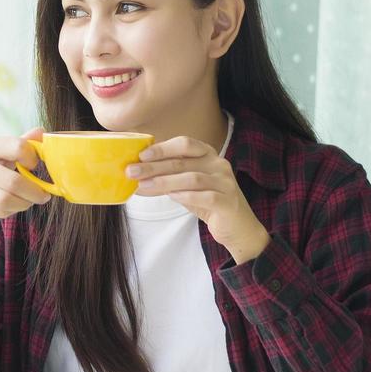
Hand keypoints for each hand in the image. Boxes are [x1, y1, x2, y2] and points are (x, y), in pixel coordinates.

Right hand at [0, 128, 51, 235]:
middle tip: (43, 195)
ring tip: (28, 201)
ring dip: (25, 204)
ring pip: (7, 201)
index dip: (33, 159)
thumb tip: (42, 131)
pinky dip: (12, 210)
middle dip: (35, 192)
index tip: (34, 166)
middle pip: (15, 182)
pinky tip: (12, 205)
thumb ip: (18, 143)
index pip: (18, 147)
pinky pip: (0, 212)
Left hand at [127, 136, 270, 262]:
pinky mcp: (228, 202)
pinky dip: (186, 196)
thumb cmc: (209, 202)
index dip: (162, 148)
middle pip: (183, 162)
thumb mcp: (188, 186)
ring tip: (144, 186)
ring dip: (165, 182)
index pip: (185, 144)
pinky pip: (205, 196)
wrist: (238, 227)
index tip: (141, 155)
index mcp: (209, 155)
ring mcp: (226, 183)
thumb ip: (169, 177)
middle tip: (132, 172)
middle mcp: (219, 164)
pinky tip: (171, 197)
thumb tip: (138, 174)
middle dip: (154, 167)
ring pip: (192, 178)